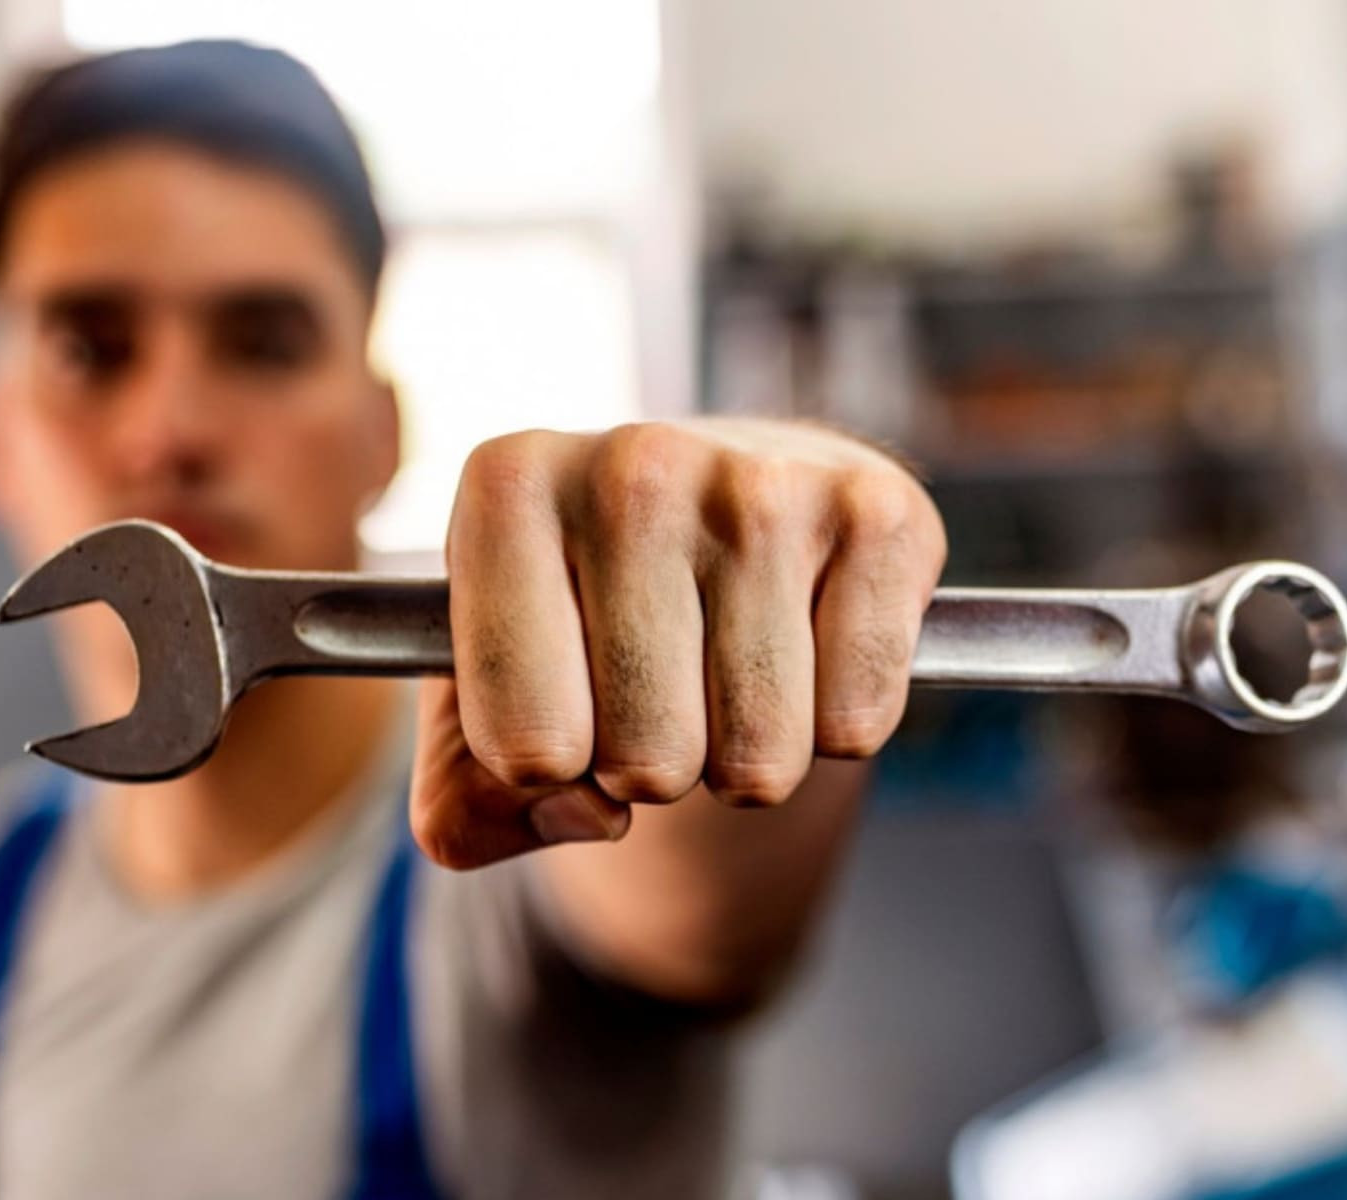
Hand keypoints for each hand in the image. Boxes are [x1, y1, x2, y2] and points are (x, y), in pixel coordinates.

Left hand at [407, 420, 946, 867]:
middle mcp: (635, 463)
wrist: (740, 508)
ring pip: (758, 756)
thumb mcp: (483, 706)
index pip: (525, 745)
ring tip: (732, 675)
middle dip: (657, 767)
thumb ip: (467, 802)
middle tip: (663, 691)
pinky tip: (812, 649)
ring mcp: (764, 482)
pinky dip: (838, 724)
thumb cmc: (594, 616)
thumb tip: (590, 813)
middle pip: (649, 759)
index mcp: (508, 487)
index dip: (547, 771)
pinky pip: (855, 722)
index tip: (563, 707)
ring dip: (749, 758)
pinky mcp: (879, 511)